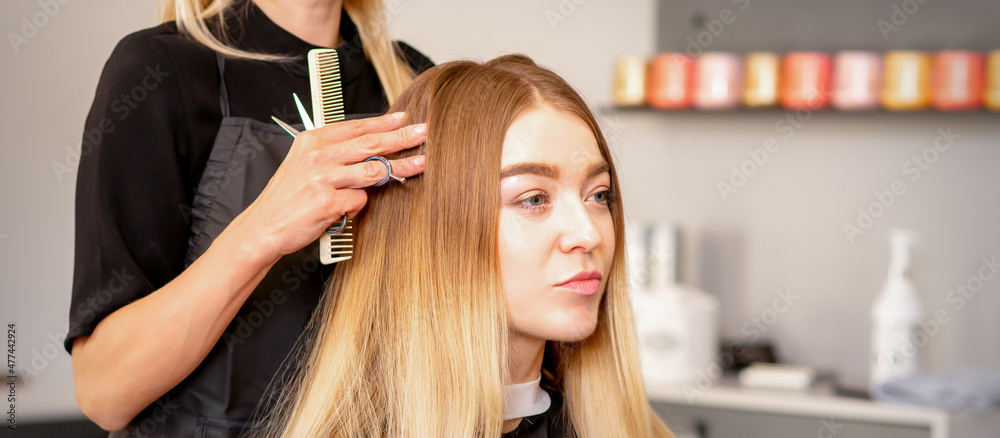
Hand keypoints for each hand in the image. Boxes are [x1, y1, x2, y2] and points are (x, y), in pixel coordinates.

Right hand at [232, 112, 426, 260]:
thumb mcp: (303, 163)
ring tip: (422, 164)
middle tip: (425, 132)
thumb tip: (369, 145)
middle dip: (401, 137)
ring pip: (372, 170)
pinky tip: (346, 210)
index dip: (383, 122)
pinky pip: (359, 200)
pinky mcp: (328, 202)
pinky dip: (358, 206)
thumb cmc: (287, 197)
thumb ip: (332, 152)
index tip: (405, 119)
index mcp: (312, 141)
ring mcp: (323, 178)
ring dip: (401, 168)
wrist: (264, 226)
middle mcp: (318, 156)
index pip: (355, 127)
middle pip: (370, 144)